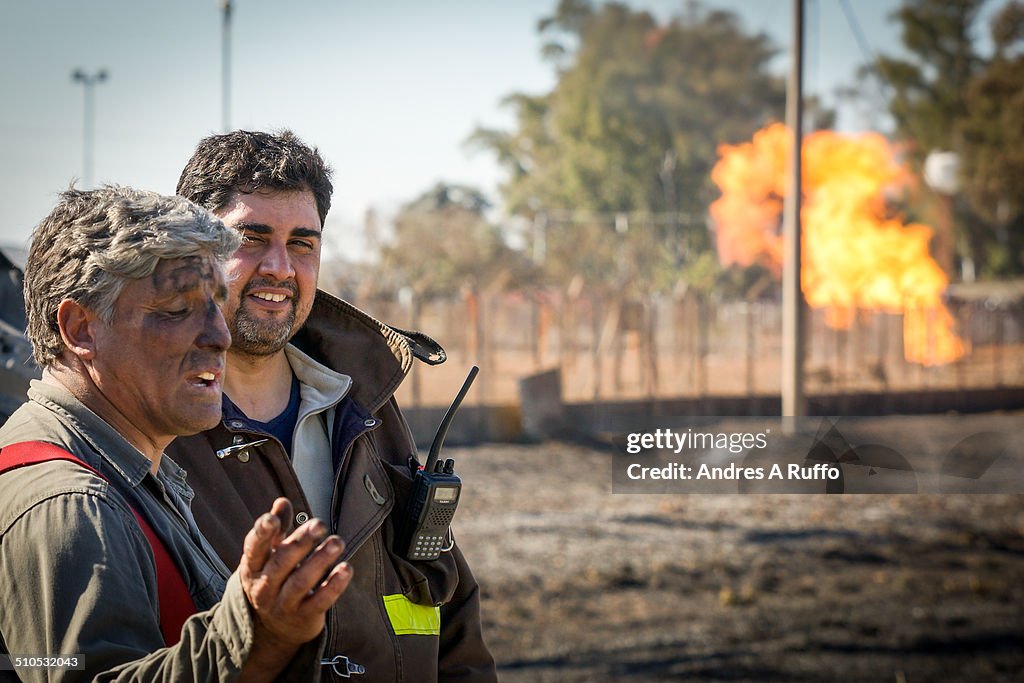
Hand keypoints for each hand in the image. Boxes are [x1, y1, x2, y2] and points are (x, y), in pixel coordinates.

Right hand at [239, 498, 352, 649]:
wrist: (276, 627)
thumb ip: (277, 529)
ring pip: (300, 582)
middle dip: (300, 542)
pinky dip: (334, 586)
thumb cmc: (275, 579)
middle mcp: (264, 588)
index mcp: (253, 568)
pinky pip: (320, 601)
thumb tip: (281, 501)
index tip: (272, 518)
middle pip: (281, 563)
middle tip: (320, 524)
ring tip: (337, 542)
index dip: (262, 533)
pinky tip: (346, 568)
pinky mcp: (304, 617)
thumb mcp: (270, 555)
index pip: (254, 549)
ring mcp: (283, 605)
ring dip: (320, 561)